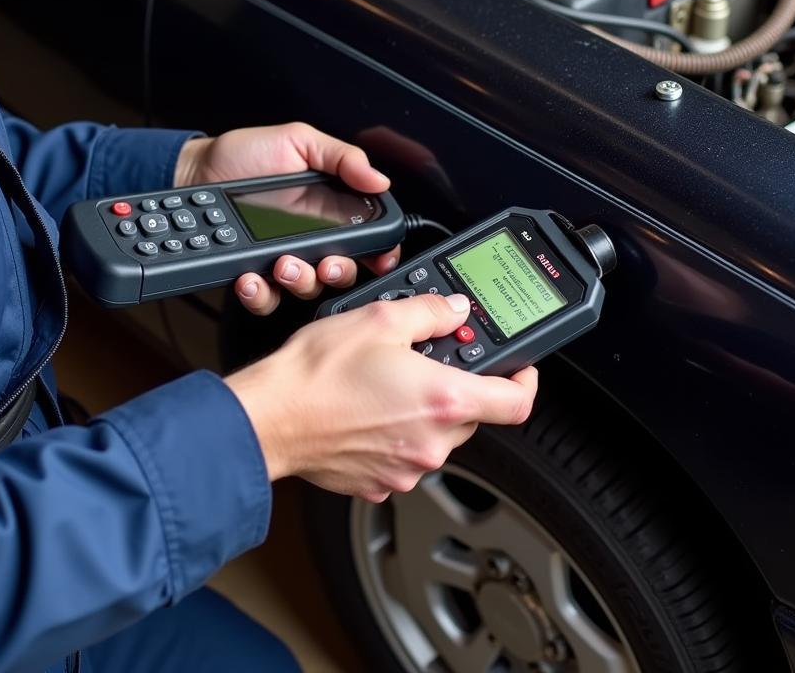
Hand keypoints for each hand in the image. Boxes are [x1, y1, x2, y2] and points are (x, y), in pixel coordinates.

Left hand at [175, 123, 401, 313]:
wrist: (193, 172)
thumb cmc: (244, 155)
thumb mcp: (298, 141)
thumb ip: (342, 158)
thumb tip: (379, 179)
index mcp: (328, 211)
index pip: (365, 240)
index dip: (378, 253)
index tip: (377, 257)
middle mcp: (307, 240)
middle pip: (340, 272)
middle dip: (337, 272)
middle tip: (325, 263)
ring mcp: (279, 261)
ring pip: (305, 290)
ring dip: (299, 281)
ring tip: (281, 265)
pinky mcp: (251, 275)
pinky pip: (264, 299)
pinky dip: (260, 294)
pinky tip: (250, 277)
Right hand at [225, 293, 538, 502]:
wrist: (270, 419)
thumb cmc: (317, 375)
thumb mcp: (379, 320)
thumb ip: (429, 311)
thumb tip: (453, 310)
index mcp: (443, 400)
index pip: (516, 403)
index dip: (525, 381)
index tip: (517, 368)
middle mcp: (432, 442)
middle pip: (472, 415)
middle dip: (456, 386)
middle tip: (425, 361)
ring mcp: (407, 469)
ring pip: (437, 436)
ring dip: (423, 411)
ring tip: (384, 384)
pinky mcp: (380, 484)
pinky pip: (404, 456)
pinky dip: (395, 434)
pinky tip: (366, 411)